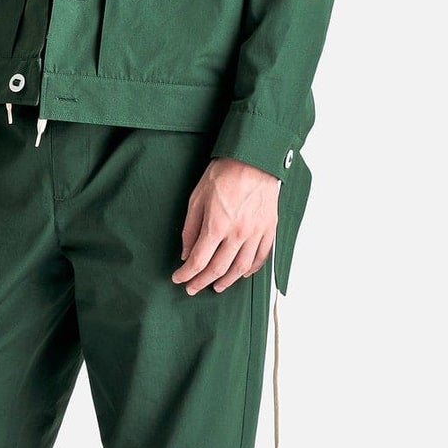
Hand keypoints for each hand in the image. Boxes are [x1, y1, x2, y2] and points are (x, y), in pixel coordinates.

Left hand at [173, 156, 279, 293]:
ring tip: (216, 286)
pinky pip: (261, 256)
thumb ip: (190, 229)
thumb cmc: (225, 173)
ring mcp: (256, 232)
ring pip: (241, 268)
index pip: (199, 260)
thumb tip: (187, 252)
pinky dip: (251, 269)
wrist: (253, 159)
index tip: (179, 278)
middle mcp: (238, 233)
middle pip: (218, 269)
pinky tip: (241, 273)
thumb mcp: (196, 198)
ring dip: (227, 281)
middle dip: (202, 282)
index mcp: (217, 225)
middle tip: (193, 288)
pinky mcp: (269, 228)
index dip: (186, 274)